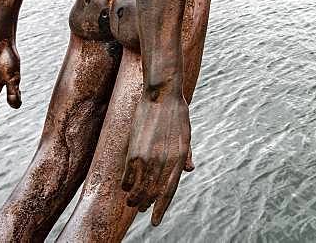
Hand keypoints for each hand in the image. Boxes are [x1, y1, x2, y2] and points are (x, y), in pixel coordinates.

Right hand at [121, 94, 192, 224]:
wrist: (162, 95)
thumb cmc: (176, 113)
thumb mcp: (186, 135)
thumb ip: (186, 155)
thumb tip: (189, 170)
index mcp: (179, 158)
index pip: (169, 191)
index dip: (162, 208)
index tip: (155, 221)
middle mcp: (165, 162)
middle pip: (153, 193)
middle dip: (147, 204)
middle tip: (142, 209)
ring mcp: (149, 158)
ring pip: (140, 188)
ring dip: (135, 198)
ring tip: (132, 202)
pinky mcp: (135, 152)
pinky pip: (128, 176)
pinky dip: (126, 184)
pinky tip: (125, 187)